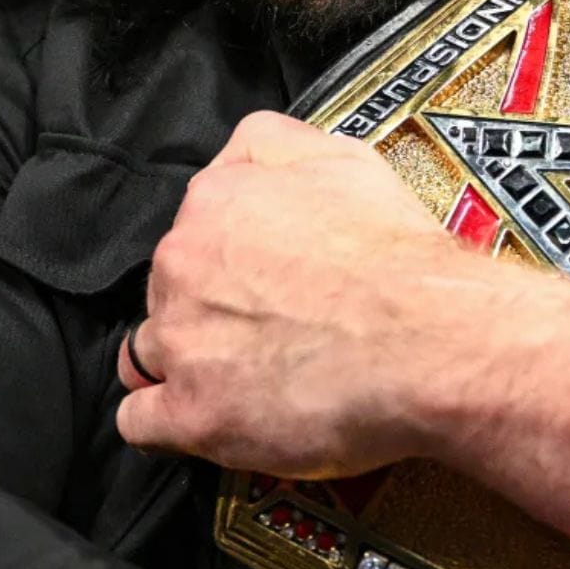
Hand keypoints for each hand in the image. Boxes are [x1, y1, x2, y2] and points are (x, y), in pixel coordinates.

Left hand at [114, 111, 471, 477]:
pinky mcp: (191, 414)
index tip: (265, 283)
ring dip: (188, 365)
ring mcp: (180, 342)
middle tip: (270, 332)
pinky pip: (142, 421)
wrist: (427, 339)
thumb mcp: (340, 156)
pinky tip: (210, 420)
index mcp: (212, 203)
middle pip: (169, 291)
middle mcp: (180, 265)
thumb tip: (239, 158)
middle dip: (208, 311)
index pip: (193, 232)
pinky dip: (169, 423)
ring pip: (152, 353)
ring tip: (245, 381)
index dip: (229, 262)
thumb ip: (272, 145)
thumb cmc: (395, 255)